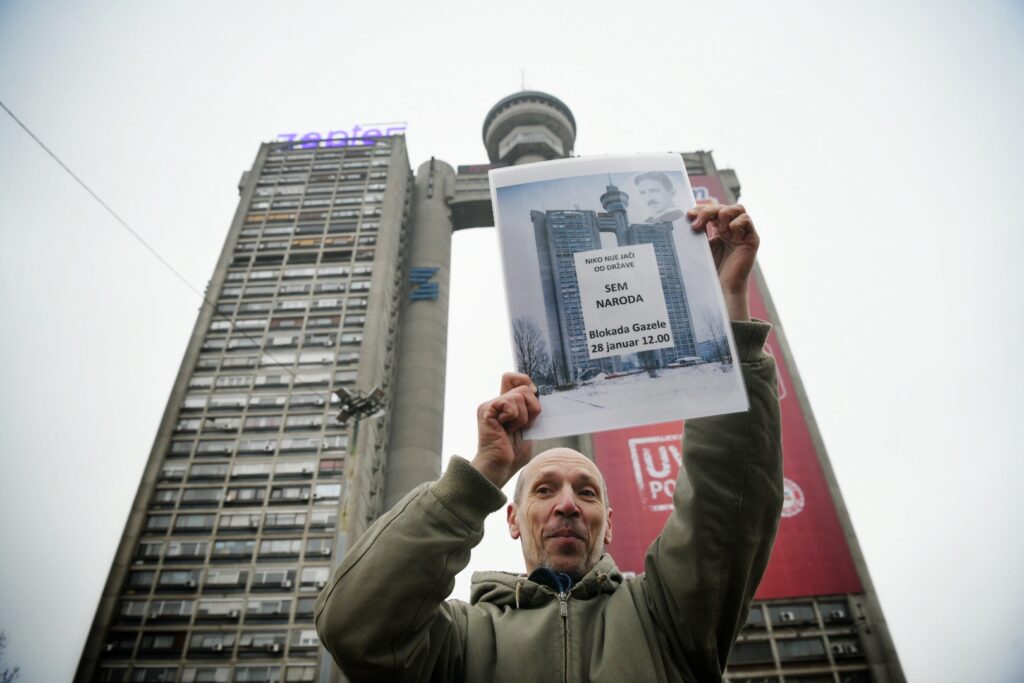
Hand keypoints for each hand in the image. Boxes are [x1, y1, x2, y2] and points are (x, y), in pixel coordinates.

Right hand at [471, 372, 541, 487]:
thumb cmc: (513, 452)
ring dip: (524, 417)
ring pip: (519, 396)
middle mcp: (496, 401)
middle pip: (523, 386)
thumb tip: (538, 392)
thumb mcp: (529, 426)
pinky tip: (505, 430)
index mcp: (505, 404)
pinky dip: (515, 419)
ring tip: (513, 430)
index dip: (526, 382)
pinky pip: (510, 405)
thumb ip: (531, 409)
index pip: (513, 378)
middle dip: (532, 407)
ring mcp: (490, 405)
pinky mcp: (486, 410)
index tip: (533, 397)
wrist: (500, 467)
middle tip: (523, 425)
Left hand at [688, 204, 758, 320]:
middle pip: (723, 207)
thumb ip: (698, 232)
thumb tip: (686, 217)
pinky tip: (728, 234)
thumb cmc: (710, 271)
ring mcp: (743, 234)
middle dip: (708, 211)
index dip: (701, 209)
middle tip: (696, 223)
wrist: (721, 288)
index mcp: (720, 230)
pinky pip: (746, 220)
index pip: (712, 211)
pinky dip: (736, 222)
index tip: (687, 215)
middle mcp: (732, 230)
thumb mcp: (701, 247)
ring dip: (723, 214)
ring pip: (737, 208)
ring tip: (716, 229)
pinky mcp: (751, 240)